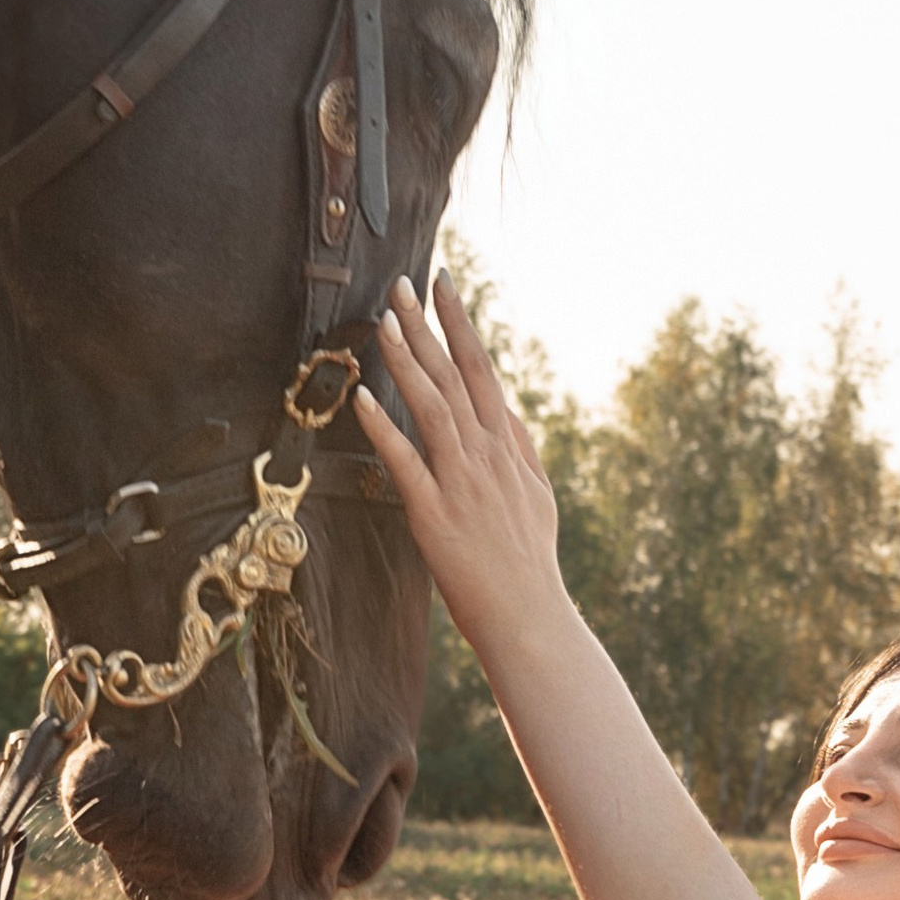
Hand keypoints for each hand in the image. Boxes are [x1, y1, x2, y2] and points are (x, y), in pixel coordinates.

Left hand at [356, 274, 566, 664]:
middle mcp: (487, 456)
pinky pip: (405, 464)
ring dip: (407, 362)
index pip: (482, 371)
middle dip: (429, 325)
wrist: (529, 617)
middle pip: (456, 377)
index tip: (443, 283)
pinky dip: (384, 429)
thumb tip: (508, 416)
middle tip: (404, 282)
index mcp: (508, 448)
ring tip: (386, 322)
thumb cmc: (528, 563)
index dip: (460, 324)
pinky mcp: (435, 516)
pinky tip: (362, 399)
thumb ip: (519, 452)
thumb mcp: (537, 497)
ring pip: (432, 408)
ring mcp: (462, 483)